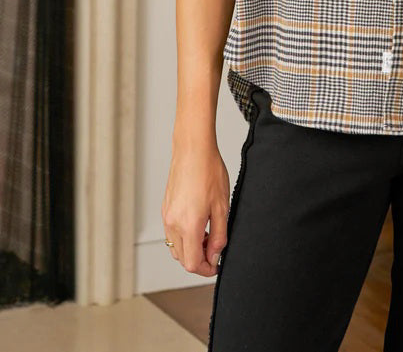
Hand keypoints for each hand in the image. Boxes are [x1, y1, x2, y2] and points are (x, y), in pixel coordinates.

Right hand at [162, 138, 229, 275]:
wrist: (193, 150)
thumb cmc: (208, 171)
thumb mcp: (222, 206)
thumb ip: (219, 235)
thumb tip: (215, 255)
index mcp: (188, 225)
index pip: (192, 264)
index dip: (206, 269)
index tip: (216, 265)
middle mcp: (173, 224)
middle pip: (182, 259)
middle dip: (199, 260)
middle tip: (215, 248)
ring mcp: (167, 216)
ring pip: (176, 247)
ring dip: (191, 248)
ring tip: (208, 234)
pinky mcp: (165, 209)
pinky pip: (172, 233)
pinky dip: (184, 237)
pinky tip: (198, 223)